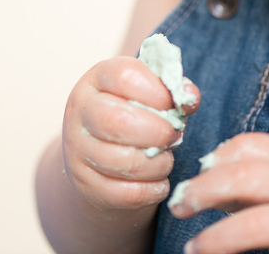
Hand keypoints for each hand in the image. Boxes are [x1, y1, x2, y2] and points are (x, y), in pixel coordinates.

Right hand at [62, 56, 200, 211]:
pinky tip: (158, 180)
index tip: (170, 103)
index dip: (156, 91)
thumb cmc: (132, 115)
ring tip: (165, 158)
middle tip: (173, 135)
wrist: (97, 156)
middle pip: (118, 122)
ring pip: (126, 162)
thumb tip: (190, 96)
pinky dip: (153, 189)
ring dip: (159, 163)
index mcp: (97, 80)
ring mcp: (78, 150)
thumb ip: (171, 90)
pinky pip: (128, 193)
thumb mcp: (147, 94)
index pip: (123, 76)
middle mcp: (80, 111)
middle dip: (158, 132)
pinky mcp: (86, 185)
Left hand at [169, 132, 268, 253]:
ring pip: (249, 227)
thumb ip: (266, 172)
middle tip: (180, 204)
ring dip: (214, 239)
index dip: (219, 155)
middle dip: (203, 191)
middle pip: (242, 177)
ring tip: (193, 247)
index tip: (200, 171)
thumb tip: (207, 180)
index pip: (252, 144)